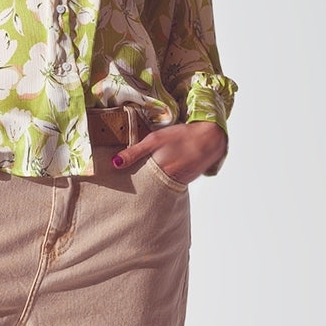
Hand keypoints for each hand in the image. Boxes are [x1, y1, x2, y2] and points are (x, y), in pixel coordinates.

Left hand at [111, 121, 226, 183]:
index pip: (135, 184)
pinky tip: (159, 173)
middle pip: (145, 188)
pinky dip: (161, 180)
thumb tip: (114, 163)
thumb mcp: (155, 140)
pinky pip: (167, 184)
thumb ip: (134, 152)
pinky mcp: (183, 182)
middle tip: (125, 183)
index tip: (116, 183)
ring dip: (149, 184)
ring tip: (141, 178)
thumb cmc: (182, 136)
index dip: (125, 183)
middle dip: (136, 186)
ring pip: (156, 187)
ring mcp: (176, 184)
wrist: (210, 139)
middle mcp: (167, 183)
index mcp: (158, 173)